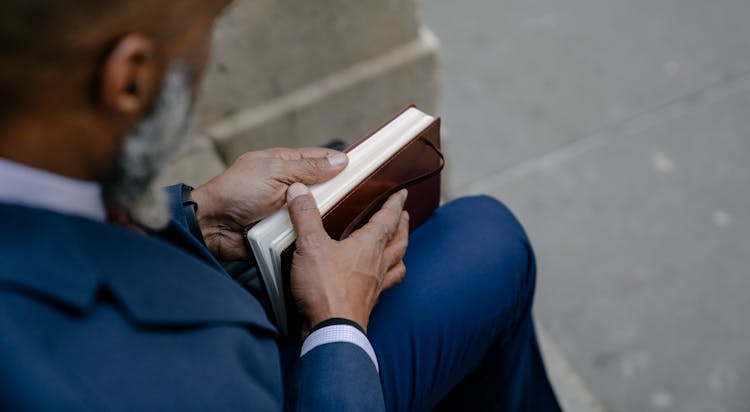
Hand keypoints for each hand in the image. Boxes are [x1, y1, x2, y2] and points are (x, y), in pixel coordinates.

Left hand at [191, 148, 347, 260]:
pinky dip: (312, 233)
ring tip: (351, 219)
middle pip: (321, 188)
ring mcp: (285, 210)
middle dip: (337, 193)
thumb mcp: (276, 173)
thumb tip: (340, 160)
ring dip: (325, 216)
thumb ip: (308, 168)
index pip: (319, 159)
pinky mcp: (282, 232)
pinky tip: (329, 236)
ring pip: (315, 212)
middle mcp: (286, 186)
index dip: (340, 162)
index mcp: (284, 164)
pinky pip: (304, 231)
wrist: (211, 228)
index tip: (364, 168)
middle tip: (361, 198)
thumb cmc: (235, 193)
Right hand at [286, 183, 408, 333]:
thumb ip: (305, 216)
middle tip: (405, 217)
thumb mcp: (310, 246)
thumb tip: (299, 191)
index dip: (395, 204)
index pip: (388, 219)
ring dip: (400, 253)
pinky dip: (386, 278)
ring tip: (398, 248)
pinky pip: (385, 286)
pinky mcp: (367, 303)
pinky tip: (377, 280)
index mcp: (369, 246)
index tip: (402, 194)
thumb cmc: (326, 289)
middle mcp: (378, 265)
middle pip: (399, 242)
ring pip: (397, 265)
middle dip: (403, 227)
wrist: (332, 331)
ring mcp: (375, 286)